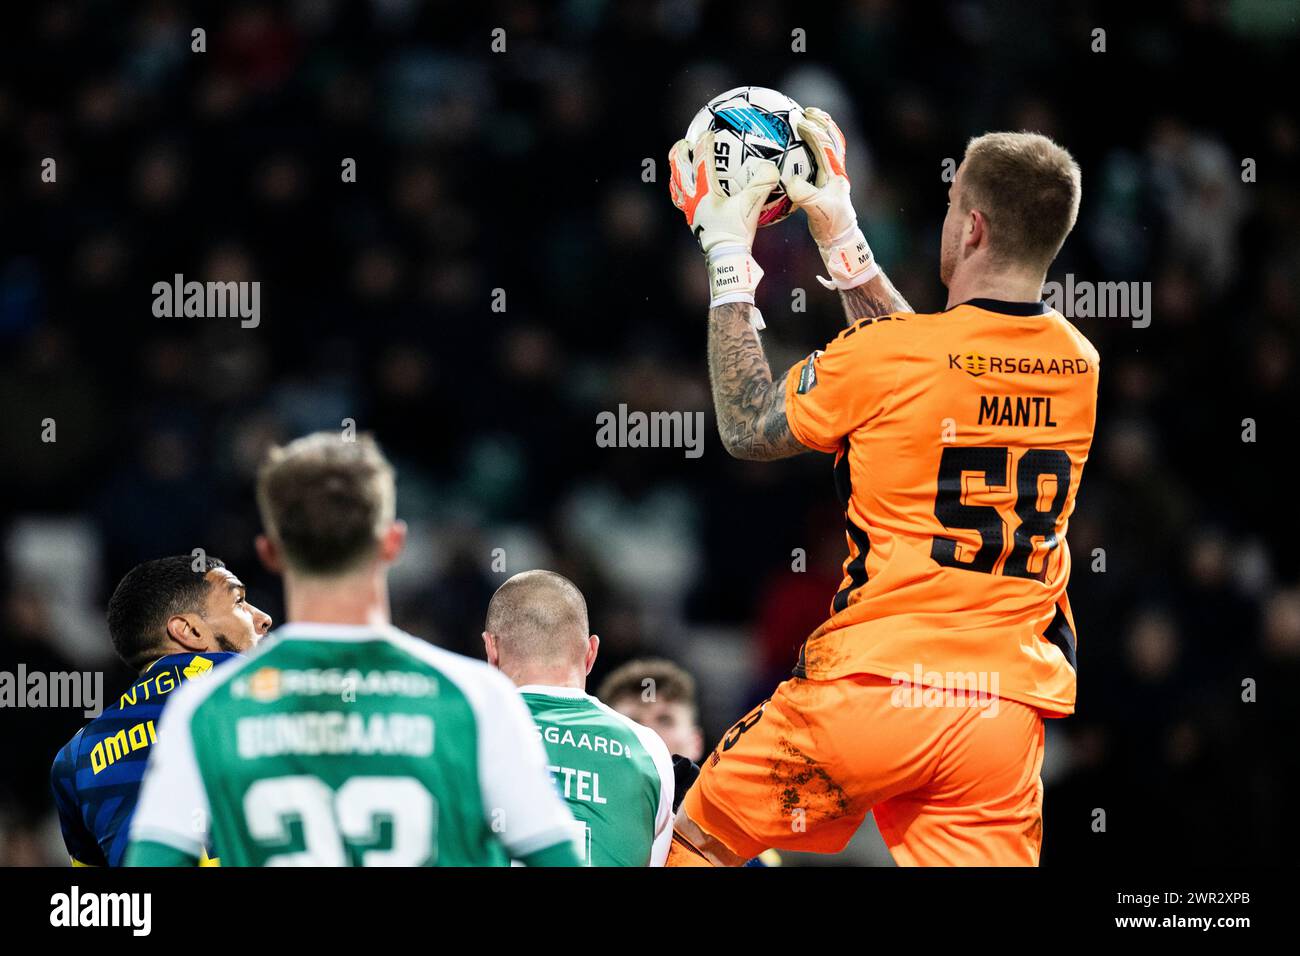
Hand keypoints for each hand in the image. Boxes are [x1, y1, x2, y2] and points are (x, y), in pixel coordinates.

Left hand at [669, 130, 779, 309]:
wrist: (726, 260)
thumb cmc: (736, 233)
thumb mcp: (752, 206)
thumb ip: (762, 183)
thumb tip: (772, 166)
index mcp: (703, 191)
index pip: (701, 160)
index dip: (706, 143)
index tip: (710, 131)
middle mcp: (691, 199)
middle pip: (678, 170)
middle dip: (679, 153)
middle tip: (684, 143)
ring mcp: (690, 211)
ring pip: (677, 187)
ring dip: (678, 173)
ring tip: (682, 164)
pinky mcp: (694, 222)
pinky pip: (685, 202)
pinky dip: (687, 192)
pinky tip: (695, 192)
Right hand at [781, 107, 879, 289]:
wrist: (839, 239)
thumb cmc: (830, 225)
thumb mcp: (816, 210)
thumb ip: (804, 194)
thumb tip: (789, 180)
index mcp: (835, 173)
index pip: (826, 145)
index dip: (814, 130)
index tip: (799, 120)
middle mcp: (836, 171)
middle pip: (832, 139)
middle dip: (821, 122)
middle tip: (806, 110)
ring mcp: (831, 177)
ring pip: (827, 147)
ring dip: (818, 132)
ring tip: (804, 120)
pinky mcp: (824, 184)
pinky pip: (817, 159)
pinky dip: (809, 149)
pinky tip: (795, 147)